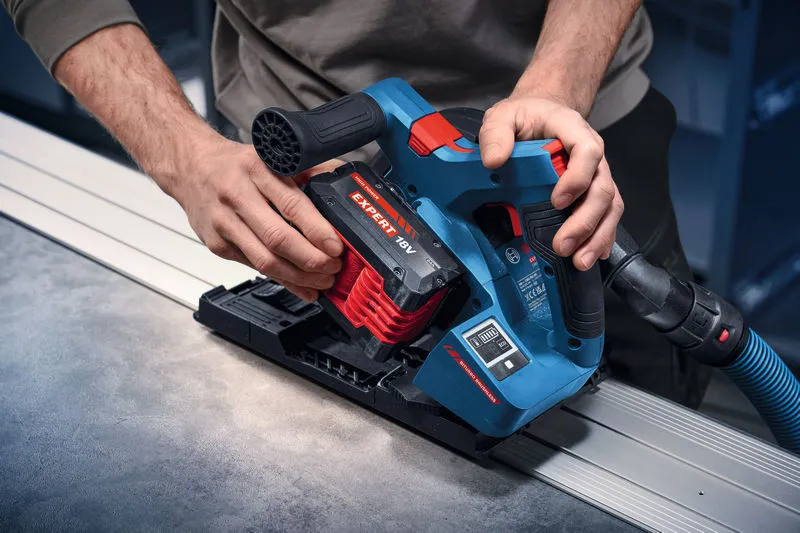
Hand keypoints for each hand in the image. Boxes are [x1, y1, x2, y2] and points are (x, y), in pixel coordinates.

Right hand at [166, 136, 343, 300]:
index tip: (336, 247)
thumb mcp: (271, 157)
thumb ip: (309, 170)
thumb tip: (344, 181)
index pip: (291, 205)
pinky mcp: (218, 245)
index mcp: (256, 170)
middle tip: (333, 268)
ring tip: (323, 281)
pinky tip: (302, 286)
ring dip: (299, 277)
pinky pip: (255, 268)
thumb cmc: (235, 164)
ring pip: (266, 261)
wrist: (189, 168)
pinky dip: (283, 281)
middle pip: (278, 238)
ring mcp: (224, 224)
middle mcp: (237, 196)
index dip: (317, 231)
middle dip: (312, 260)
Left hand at [478, 95, 623, 269]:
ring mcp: (596, 175)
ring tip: (579, 260)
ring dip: (597, 236)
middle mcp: (593, 155)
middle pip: (602, 188)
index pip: (588, 152)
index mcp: (573, 131)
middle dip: (585, 221)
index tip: (556, 202)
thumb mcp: (503, 115)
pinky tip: (590, 256)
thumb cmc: (525, 116)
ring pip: (609, 206)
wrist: (540, 115)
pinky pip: (606, 215)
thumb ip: (496, 133)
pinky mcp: (592, 193)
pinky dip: (601, 237)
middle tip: (563, 245)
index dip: (577, 178)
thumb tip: (493, 161)